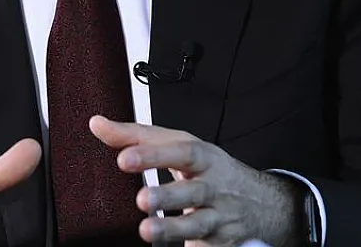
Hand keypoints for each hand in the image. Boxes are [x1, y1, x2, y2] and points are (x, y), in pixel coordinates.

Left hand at [90, 116, 304, 245]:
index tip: (124, 158)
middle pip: (193, 191)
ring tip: (147, 230)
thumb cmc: (211, 171)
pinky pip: (203, 246)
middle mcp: (214, 187)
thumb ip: (138, 137)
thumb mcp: (181, 147)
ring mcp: (219, 217)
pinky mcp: (219, 243)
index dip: (154, 155)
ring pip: (199, 224)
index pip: (182, 152)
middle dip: (167, 195)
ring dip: (173, 228)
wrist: (263, 204)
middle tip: (141, 199)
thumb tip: (98, 125)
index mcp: (204, 158)